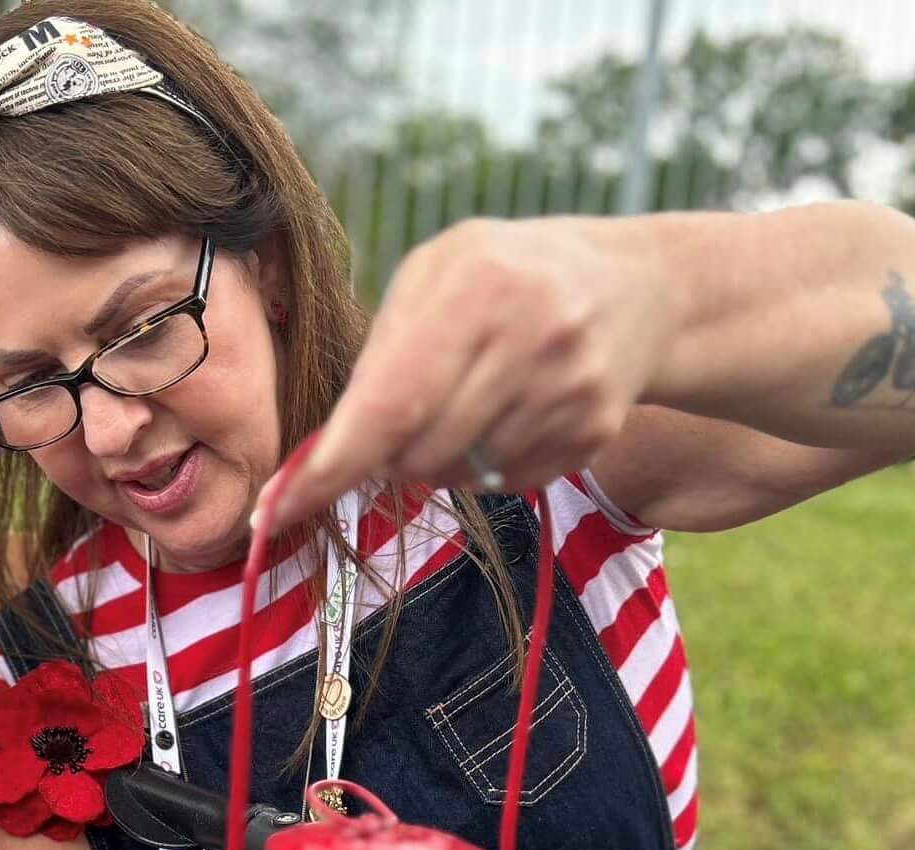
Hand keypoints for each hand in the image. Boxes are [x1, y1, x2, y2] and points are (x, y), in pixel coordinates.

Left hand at [259, 215, 678, 525]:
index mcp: (474, 288)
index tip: (275, 509)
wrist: (638, 287)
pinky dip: (491, 463)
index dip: (329, 466)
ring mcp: (567, 390)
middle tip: (414, 407)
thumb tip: (324, 455)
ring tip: (476, 395)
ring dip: (443, 456)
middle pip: (416, 454)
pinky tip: (516, 409)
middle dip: (390, 452)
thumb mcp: (437, 274)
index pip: (386, 406)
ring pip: (459, 477)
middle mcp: (528, 339)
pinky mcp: (592, 433)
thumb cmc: (505, 277)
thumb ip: (380, 354)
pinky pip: (506, 484)